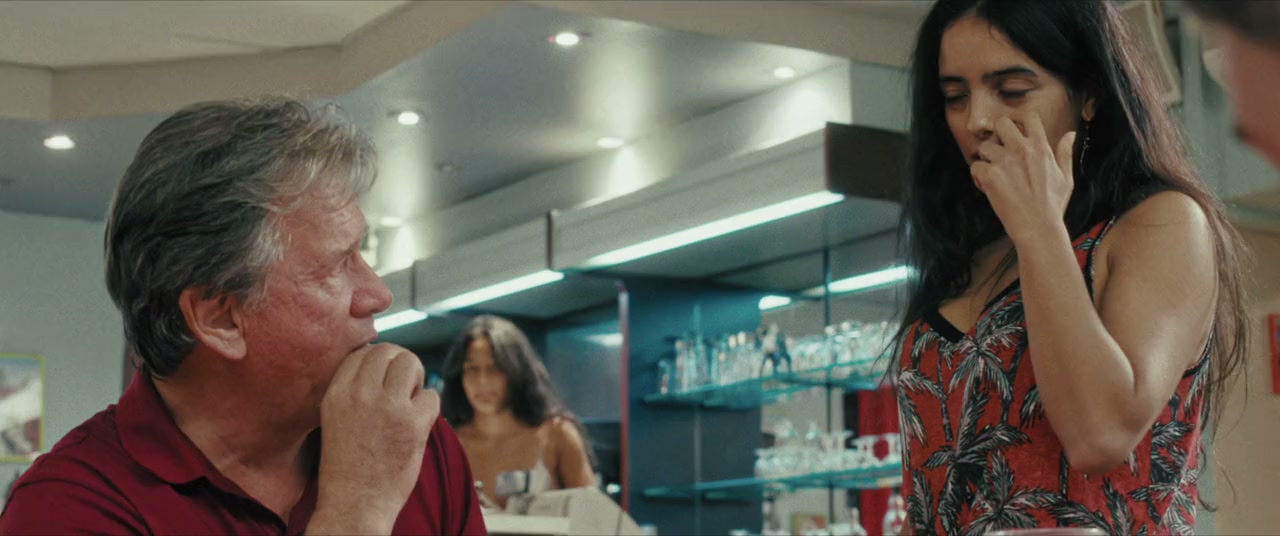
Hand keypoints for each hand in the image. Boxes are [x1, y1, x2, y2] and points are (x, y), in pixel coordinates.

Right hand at [310, 343, 437, 533]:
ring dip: (416, 378)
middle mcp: (360, 395)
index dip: (379, 361)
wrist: (353, 505)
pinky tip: (418, 424)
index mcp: (336, 394)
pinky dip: (430, 407)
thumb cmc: (346, 466)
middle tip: (404, 387)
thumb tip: (384, 363)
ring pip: (410, 363)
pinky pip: (432, 395)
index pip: (362, 352)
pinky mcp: (412, 423)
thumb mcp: (335, 419)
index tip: (384, 379)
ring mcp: (387, 407)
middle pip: (388, 351)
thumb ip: (354, 391)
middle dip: (401, 363)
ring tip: (411, 400)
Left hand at [970, 113, 1075, 244]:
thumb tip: (1070, 134)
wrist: (1038, 228)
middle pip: (1001, 123)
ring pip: (984, 146)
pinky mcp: (990, 176)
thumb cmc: (1053, 206)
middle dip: (997, 134)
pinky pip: (975, 166)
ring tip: (993, 173)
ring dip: (986, 158)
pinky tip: (986, 186)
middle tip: (999, 150)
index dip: (1020, 121)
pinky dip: (977, 176)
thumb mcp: (1066, 178)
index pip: (1029, 116)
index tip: (1016, 132)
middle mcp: (1022, 150)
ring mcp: (1004, 162)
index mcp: (1041, 148)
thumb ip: (1065, 153)